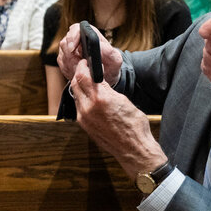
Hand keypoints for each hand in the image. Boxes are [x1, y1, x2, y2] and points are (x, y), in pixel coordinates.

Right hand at [57, 23, 122, 84]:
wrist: (106, 76)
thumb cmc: (111, 65)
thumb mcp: (115, 59)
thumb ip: (109, 52)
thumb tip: (100, 46)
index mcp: (89, 34)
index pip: (75, 29)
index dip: (72, 37)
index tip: (73, 48)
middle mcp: (77, 40)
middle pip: (65, 43)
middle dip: (71, 56)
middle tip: (80, 65)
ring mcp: (69, 50)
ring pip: (63, 55)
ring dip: (71, 64)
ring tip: (83, 70)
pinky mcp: (64, 60)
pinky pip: (62, 64)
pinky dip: (69, 70)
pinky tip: (79, 72)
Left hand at [69, 55, 166, 179]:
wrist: (133, 149)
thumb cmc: (135, 125)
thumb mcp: (123, 100)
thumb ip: (107, 89)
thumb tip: (98, 81)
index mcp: (101, 98)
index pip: (85, 75)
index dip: (84, 66)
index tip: (85, 61)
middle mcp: (89, 107)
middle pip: (76, 84)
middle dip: (79, 74)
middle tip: (83, 68)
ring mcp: (84, 117)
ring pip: (75, 95)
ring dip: (79, 86)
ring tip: (86, 82)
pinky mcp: (84, 125)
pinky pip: (78, 107)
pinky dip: (81, 98)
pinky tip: (89, 97)